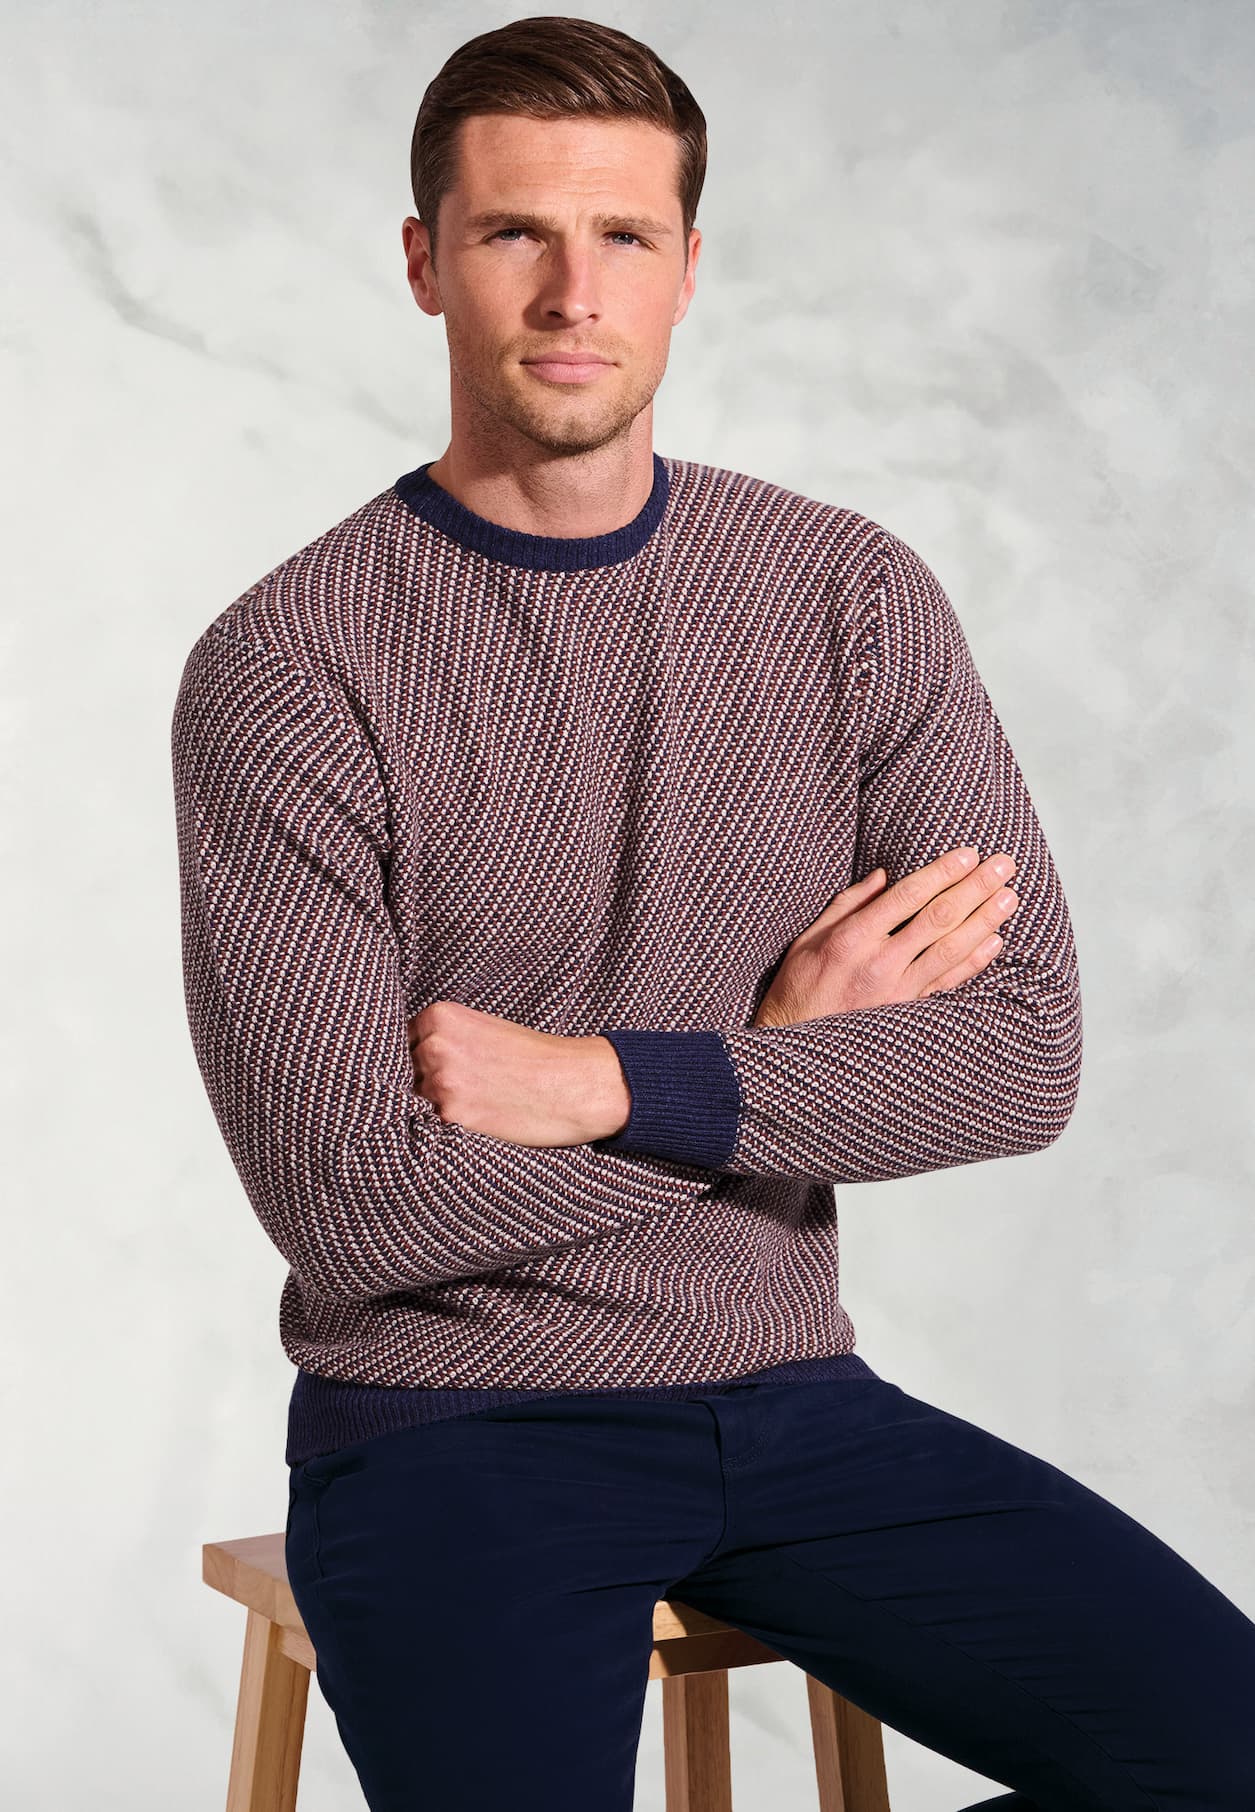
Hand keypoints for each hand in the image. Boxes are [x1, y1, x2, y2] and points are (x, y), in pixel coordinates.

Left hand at [406, 999, 629, 1146]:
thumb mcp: (485, 1030)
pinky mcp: (453, 1115)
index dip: (415, 1059)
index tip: (432, 1070)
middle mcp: (434, 1046)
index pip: (399, 1042)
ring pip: (416, 1101)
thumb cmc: (538, 1058)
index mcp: (440, 1017)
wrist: (577, 1083)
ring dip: (435, 1107)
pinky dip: (448, 1126)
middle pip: (403, 1072)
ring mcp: (440, 1081)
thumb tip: (413, 1062)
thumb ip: (446, 1040)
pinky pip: (433, 1125)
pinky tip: (477, 1119)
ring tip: (475, 1104)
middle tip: (461, 1090)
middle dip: (423, 1083)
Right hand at [753, 846, 1018, 1027]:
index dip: (941, 872)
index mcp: (852, 938)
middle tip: (1003, 865)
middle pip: (939, 918)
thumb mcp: (808, 939)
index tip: (968, 854)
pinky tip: (995, 941)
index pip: (908, 896)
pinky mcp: (908, 1012)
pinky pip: (950, 983)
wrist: (793, 1044)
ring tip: (1009, 897)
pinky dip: (975, 961)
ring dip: (985, 920)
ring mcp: (898, 991)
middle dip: (975, 888)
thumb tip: (883, 876)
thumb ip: (847, 905)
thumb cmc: (798, 987)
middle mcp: (880, 964)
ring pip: (952, 949)